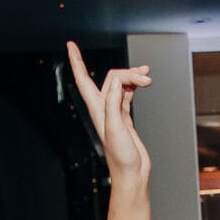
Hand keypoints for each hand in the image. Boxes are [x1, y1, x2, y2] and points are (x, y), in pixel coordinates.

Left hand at [66, 42, 151, 188]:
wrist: (132, 174)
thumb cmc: (121, 157)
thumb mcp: (116, 128)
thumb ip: (114, 103)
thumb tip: (116, 80)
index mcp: (97, 109)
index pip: (83, 79)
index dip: (76, 61)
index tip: (70, 44)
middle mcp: (103, 108)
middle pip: (112, 78)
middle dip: (129, 73)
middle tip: (147, 78)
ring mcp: (114, 112)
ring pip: (121, 84)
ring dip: (134, 77)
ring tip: (148, 78)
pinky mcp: (124, 117)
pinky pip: (127, 93)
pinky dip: (134, 86)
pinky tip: (142, 84)